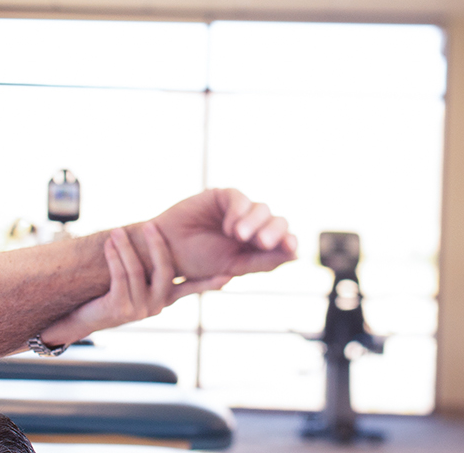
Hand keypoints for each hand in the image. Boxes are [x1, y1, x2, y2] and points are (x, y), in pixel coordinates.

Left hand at [40, 223, 229, 345]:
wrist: (90, 318)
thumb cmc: (116, 295)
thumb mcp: (142, 284)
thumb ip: (157, 270)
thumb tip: (169, 243)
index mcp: (166, 299)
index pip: (193, 288)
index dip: (210, 282)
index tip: (229, 274)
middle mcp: (156, 305)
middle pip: (165, 271)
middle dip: (157, 245)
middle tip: (151, 224)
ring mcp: (138, 309)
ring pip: (137, 271)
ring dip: (126, 247)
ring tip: (118, 230)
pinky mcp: (119, 308)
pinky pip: (119, 276)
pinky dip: (114, 257)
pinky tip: (109, 244)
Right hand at [149, 188, 297, 279]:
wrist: (167, 251)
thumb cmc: (199, 262)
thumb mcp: (234, 266)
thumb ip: (264, 261)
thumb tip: (296, 255)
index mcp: (259, 246)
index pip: (284, 240)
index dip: (290, 241)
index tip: (290, 247)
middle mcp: (253, 226)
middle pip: (278, 222)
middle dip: (275, 232)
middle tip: (262, 242)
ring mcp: (239, 210)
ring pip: (262, 209)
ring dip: (255, 223)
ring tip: (239, 236)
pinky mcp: (223, 196)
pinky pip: (241, 199)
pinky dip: (239, 212)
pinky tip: (229, 227)